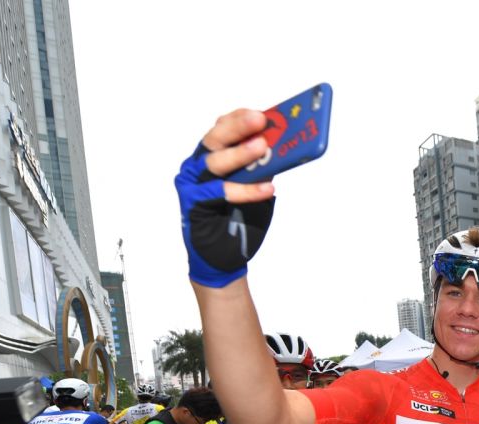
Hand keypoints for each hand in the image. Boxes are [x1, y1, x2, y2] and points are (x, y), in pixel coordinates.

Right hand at [174, 110, 276, 287]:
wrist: (227, 258)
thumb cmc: (241, 219)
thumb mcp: (259, 187)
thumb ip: (265, 168)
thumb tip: (285, 146)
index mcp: (215, 156)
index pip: (224, 127)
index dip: (240, 117)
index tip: (262, 112)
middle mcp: (200, 165)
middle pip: (216, 138)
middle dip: (238, 127)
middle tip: (260, 120)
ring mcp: (193, 183)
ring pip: (214, 162)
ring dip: (239, 154)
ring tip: (262, 147)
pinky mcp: (193, 204)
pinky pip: (219, 193)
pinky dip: (244, 190)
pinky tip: (267, 189)